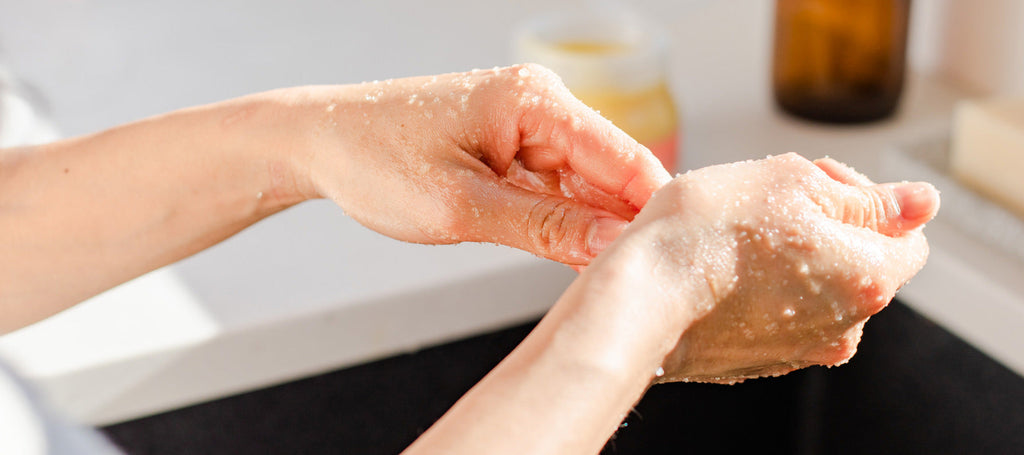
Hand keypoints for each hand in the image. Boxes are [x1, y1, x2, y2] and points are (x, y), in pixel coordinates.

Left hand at [289, 64, 670, 263]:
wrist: (318, 142)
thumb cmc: (374, 161)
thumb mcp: (464, 207)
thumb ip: (547, 227)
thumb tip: (615, 243)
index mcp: (534, 101)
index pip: (624, 157)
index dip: (653, 210)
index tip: (672, 262)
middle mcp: (539, 105)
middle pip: (612, 172)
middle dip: (623, 225)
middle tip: (638, 285)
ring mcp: (526, 126)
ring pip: (586, 186)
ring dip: (592, 230)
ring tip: (603, 280)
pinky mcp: (511, 148)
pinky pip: (556, 189)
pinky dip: (563, 223)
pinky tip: (572, 261)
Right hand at [583, 153, 938, 383]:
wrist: (639, 299)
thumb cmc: (706, 235)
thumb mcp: (792, 180)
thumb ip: (865, 195)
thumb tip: (920, 203)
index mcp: (868, 279)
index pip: (907, 234)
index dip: (864, 196)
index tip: (816, 179)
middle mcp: (843, 327)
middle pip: (858, 263)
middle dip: (824, 225)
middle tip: (767, 200)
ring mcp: (796, 349)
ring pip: (813, 289)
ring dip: (788, 257)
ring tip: (736, 234)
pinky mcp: (753, 360)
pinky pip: (771, 314)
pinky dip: (756, 289)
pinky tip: (718, 266)